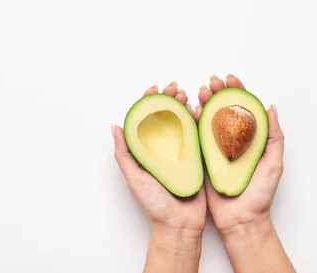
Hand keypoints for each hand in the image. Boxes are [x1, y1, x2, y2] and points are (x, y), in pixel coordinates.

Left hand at [112, 82, 205, 272]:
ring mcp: (181, 153)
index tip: (155, 89)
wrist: (179, 224)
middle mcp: (163, 149)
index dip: (149, 102)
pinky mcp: (198, 158)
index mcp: (146, 151)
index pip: (145, 119)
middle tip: (175, 88)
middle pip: (165, 117)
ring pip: (183, 122)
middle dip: (169, 99)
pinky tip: (201, 110)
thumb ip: (124, 152)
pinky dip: (200, 121)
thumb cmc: (154, 204)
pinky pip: (199, 135)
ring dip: (185, 106)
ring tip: (187, 95)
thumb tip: (114, 125)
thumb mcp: (134, 177)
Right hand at [200, 74, 294, 272]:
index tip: (230, 79)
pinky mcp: (201, 159)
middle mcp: (231, 141)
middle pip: (223, 110)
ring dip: (203, 103)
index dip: (236, 91)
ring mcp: (215, 149)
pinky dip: (192, 122)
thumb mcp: (273, 164)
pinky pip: (195, 137)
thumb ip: (273, 137)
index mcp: (250, 139)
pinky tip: (190, 111)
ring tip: (199, 91)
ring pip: (208, 120)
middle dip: (217, 93)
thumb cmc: (259, 195)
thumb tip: (270, 107)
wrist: (240, 220)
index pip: (243, 108)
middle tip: (211, 82)